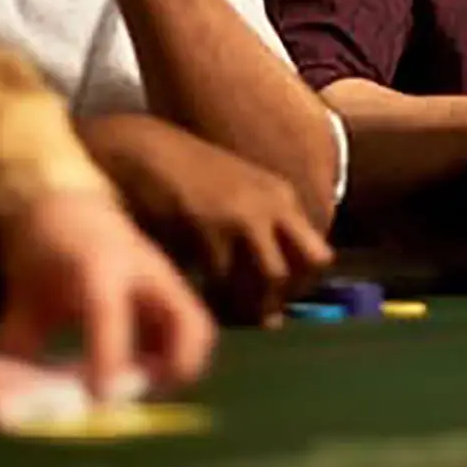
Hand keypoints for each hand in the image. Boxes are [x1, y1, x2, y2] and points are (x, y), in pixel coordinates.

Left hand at [0, 190, 214, 399]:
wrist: (71, 211)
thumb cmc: (43, 257)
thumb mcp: (23, 303)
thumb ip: (24, 352)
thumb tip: (18, 406)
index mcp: (98, 266)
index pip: (110, 313)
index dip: (108, 358)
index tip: (99, 400)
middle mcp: (145, 271)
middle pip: (187, 324)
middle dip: (170, 370)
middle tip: (135, 396)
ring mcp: (168, 279)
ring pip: (199, 330)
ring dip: (178, 367)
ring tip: (141, 386)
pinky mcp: (176, 290)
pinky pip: (191, 330)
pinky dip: (174, 358)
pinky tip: (141, 370)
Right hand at [89, 115, 332, 324]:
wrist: (146, 150)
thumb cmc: (185, 181)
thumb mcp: (237, 199)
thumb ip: (257, 244)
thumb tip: (272, 316)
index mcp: (282, 198)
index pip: (320, 255)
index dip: (302, 287)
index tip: (275, 303)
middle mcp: (273, 205)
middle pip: (313, 263)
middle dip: (291, 294)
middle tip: (260, 312)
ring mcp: (244, 215)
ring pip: (274, 277)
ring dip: (256, 303)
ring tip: (229, 311)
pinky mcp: (209, 229)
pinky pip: (225, 281)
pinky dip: (218, 300)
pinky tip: (202, 301)